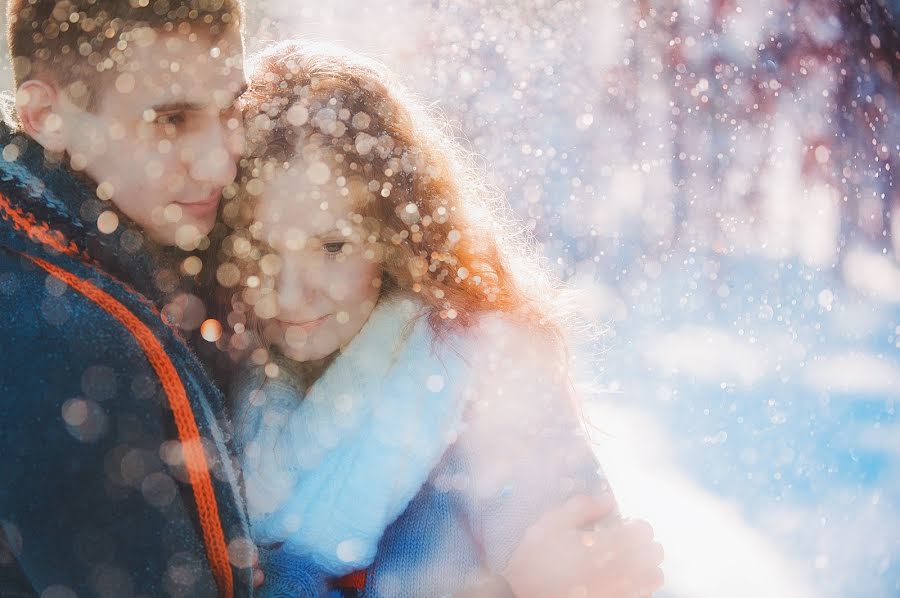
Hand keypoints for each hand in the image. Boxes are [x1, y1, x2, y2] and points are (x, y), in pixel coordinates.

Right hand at [502, 493, 663, 597]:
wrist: (522, 597)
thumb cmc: (535, 561)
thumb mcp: (550, 525)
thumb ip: (580, 508)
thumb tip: (607, 499)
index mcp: (602, 545)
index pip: (643, 531)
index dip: (638, 525)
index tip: (627, 525)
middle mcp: (616, 570)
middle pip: (654, 553)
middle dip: (645, 544)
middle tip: (630, 543)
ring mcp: (617, 591)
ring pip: (654, 578)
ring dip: (648, 566)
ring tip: (631, 564)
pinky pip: (643, 596)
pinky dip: (641, 587)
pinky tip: (625, 582)